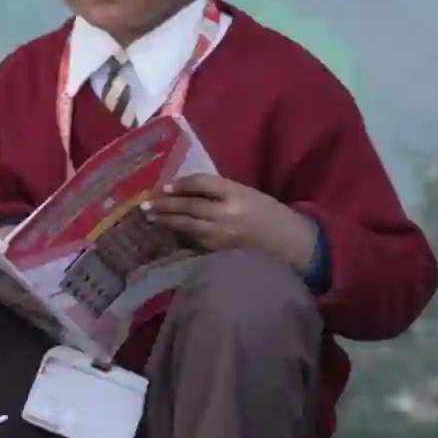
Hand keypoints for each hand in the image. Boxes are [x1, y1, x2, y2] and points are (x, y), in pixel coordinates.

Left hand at [148, 173, 321, 277]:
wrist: (292, 244)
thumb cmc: (271, 216)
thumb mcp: (249, 195)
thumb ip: (221, 192)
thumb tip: (188, 192)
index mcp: (237, 193)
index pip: (201, 184)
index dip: (181, 184)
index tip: (165, 187)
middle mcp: (227, 214)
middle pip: (189, 206)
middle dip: (165, 205)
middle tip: (145, 205)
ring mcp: (223, 236)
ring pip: (188, 227)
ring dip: (168, 222)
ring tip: (151, 218)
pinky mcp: (222, 253)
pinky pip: (196, 243)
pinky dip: (182, 238)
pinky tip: (171, 235)